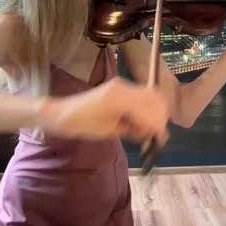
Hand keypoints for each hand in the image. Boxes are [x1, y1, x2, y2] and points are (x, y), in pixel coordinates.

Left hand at [37, 76, 169, 143]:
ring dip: (154, 112)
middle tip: (155, 136)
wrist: (64, 113)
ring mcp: (122, 84)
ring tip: (146, 130)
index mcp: (119, 98)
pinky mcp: (121, 87)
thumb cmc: (82, 124)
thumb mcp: (109, 131)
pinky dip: (146, 108)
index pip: (148, 110)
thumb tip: (151, 133)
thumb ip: (133, 129)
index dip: (157, 126)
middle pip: (154, 99)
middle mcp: (123, 86)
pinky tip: (139, 122)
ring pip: (150, 95)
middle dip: (159, 118)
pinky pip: (141, 95)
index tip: (161, 140)